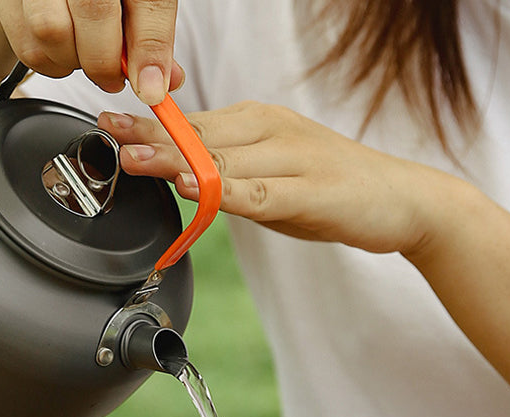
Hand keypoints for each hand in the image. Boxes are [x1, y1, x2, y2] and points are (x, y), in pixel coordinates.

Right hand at [0, 0, 182, 103]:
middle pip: (93, 12)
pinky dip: (51, 63)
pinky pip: (29, 48)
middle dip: (107, 62)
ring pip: (52, 33)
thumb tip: (160, 84)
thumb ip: (150, 36)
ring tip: (85, 52)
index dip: (149, 48)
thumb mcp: (135, 3)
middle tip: (115, 75)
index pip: (146, 1)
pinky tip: (64, 49)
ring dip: (74, 61)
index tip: (151, 89)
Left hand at [99, 101, 454, 256]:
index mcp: (260, 124)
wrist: (402, 199)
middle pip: (200, 137)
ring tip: (134, 159)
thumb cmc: (331, 189)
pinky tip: (196, 188)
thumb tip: (183, 179)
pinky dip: (225, 191)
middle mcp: (272, 132)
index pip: (194, 124)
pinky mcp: (309, 191)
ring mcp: (292, 159)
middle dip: (149, 138)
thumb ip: (229, 175)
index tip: (111, 124)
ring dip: (174, 160)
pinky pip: (259, 192)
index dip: (150, 126)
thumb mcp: (272, 176)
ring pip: (222, 160)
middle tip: (108, 134)